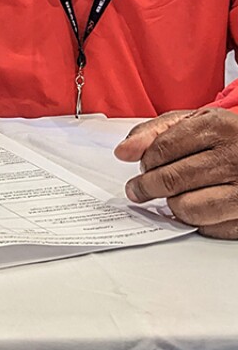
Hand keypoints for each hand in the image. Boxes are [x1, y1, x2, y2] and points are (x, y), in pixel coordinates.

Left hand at [114, 107, 237, 238]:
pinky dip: (194, 220)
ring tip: (169, 197)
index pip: (163, 148)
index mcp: (216, 127)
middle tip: (138, 190)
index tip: (142, 167)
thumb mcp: (190, 122)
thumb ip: (153, 132)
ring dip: (171, 205)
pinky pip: (209, 227)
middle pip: (171, 179)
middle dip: (146, 187)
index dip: (146, 161)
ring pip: (188, 207)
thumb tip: (123, 152)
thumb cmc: (220, 137)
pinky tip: (195, 205)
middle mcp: (233, 157)